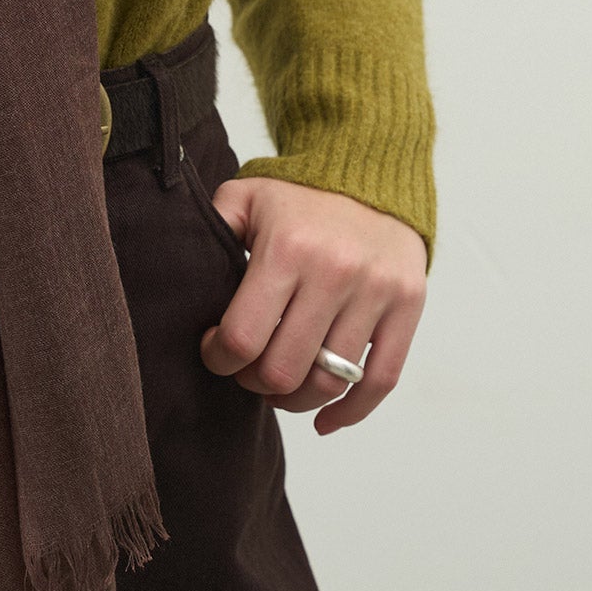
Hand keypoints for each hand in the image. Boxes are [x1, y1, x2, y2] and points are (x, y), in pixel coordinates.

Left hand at [198, 176, 426, 433]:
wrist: (372, 169)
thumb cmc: (300, 193)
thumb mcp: (246, 196)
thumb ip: (213, 228)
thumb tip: (184, 271)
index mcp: (287, 249)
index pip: (243, 337)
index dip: (219, 359)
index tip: (214, 352)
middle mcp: (334, 273)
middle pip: (284, 369)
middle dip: (253, 383)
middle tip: (245, 372)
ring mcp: (375, 293)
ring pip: (329, 382)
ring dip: (294, 400)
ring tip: (278, 389)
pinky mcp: (407, 307)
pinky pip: (380, 380)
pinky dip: (351, 412)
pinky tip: (323, 420)